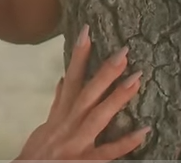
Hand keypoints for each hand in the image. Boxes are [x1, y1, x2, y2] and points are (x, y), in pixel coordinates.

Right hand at [16, 25, 149, 160]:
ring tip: (137, 79)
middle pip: (87, 93)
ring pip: (98, 116)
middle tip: (123, 51)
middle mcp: (69, 123)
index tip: (88, 31)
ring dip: (117, 97)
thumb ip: (57, 104)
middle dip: (105, 71)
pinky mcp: (84, 161)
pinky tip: (143, 131)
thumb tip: (63, 80)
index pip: (71, 78)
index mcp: (61, 113)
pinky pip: (107, 152)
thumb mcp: (46, 124)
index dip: (79, 55)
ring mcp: (77, 142)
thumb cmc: (37, 153)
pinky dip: (124, 142)